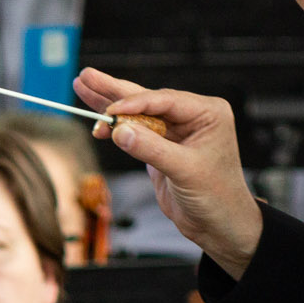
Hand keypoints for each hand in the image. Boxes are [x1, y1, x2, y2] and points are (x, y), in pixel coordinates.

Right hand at [73, 68, 264, 276]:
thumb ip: (151, 148)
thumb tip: (119, 130)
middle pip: (147, 99)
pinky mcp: (162, 146)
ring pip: (138, 113)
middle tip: (88, 75)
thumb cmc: (216, 197)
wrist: (219, 226)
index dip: (135, 103)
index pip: (165, 100)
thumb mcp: (185, 170)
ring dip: (110, 104)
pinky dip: (116, 128)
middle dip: (115, 90)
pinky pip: (136, 131)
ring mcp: (176, 131)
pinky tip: (97, 119)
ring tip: (84, 84)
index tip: (111, 112)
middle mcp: (192, 117)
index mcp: (208, 113)